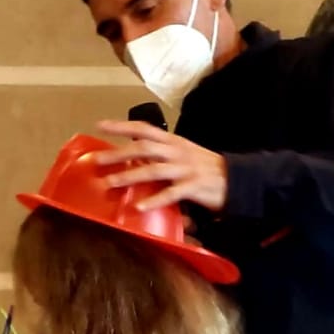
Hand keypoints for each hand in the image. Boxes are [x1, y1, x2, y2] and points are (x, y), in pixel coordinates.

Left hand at [95, 119, 228, 213]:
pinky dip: (154, 200)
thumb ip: (160, 155)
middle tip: (97, 160)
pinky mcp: (194, 187)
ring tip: (110, 183)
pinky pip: (171, 193)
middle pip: (143, 147)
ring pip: (153, 169)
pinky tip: (139, 207)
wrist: (237, 179)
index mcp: (173, 142)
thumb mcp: (182, 155)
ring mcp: (185, 169)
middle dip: (118, 153)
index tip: (100, 125)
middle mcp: (177, 151)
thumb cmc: (205, 168)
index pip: (144, 129)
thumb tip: (133, 159)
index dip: (122, 126)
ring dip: (129, 176)